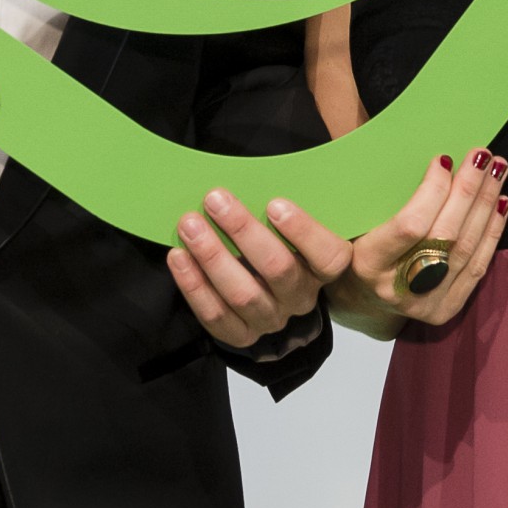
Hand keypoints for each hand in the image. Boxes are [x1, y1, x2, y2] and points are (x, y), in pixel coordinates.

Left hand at [166, 191, 343, 352]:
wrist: (266, 295)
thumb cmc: (277, 245)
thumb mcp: (291, 227)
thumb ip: (285, 208)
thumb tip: (264, 172)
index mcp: (322, 270)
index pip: (329, 256)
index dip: (304, 231)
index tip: (274, 204)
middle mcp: (299, 297)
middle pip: (277, 268)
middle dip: (243, 231)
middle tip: (215, 199)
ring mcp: (270, 319)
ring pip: (242, 294)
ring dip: (213, 256)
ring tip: (189, 224)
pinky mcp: (241, 335)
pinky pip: (216, 315)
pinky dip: (194, 285)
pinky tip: (179, 257)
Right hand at [328, 149, 507, 332]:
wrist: (362, 298)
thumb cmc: (356, 247)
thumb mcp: (355, 223)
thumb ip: (382, 199)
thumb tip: (431, 160)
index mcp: (368, 264)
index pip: (411, 226)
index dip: (433, 191)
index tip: (443, 159)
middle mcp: (398, 288)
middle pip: (445, 235)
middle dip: (468, 190)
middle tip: (482, 156)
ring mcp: (425, 303)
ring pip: (466, 248)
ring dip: (485, 204)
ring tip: (497, 170)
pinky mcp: (446, 308)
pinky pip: (477, 266)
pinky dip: (492, 232)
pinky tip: (501, 203)